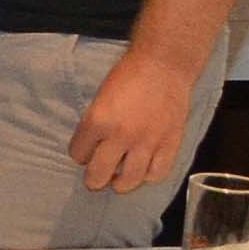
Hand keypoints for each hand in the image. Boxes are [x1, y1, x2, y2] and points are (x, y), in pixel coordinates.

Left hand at [72, 42, 201, 197]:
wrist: (163, 66)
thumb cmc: (127, 76)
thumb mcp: (99, 98)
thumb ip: (94, 124)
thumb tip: (91, 148)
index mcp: (98, 122)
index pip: (78, 154)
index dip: (80, 154)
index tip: (85, 152)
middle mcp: (121, 136)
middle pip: (99, 174)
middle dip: (93, 179)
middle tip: (95, 178)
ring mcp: (147, 142)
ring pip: (129, 180)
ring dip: (120, 184)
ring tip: (118, 181)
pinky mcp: (170, 143)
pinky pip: (157, 173)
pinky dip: (148, 176)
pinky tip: (144, 171)